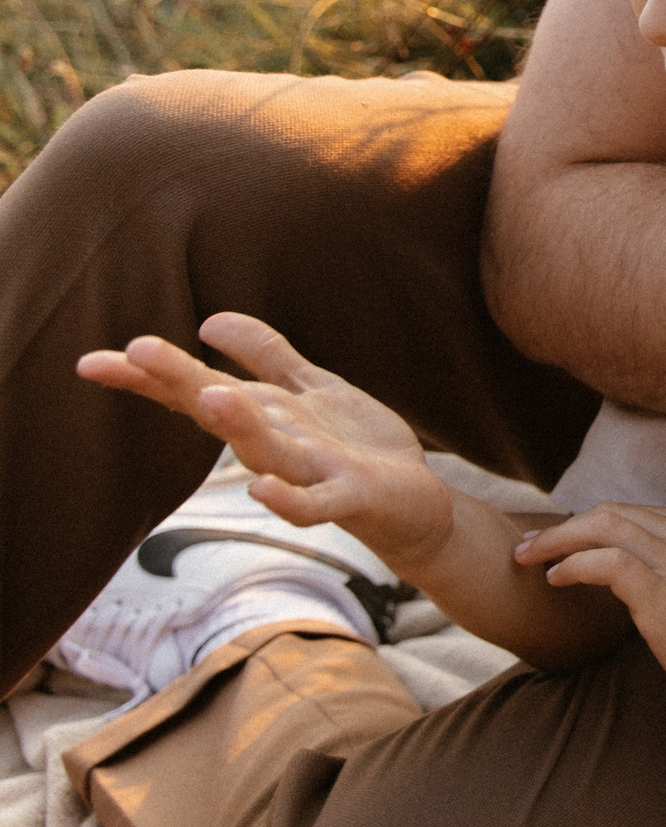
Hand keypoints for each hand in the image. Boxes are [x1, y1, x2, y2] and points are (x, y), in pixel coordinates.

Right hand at [75, 314, 455, 569]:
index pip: (196, 391)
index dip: (149, 376)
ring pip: (265, 450)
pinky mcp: (349, 496)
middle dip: (181, 383)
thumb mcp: (310, 389)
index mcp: (263, 413)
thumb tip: (208, 322)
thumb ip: (264, 356)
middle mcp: (274, 443)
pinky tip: (262, 490)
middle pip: (220, 411)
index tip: (91, 361)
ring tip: (210, 395)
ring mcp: (309, 473)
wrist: (413, 503)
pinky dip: (289, 500)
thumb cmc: (351, 446)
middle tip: (136, 350)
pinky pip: (314, 503)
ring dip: (238, 427)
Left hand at [517, 504, 665, 724]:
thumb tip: (623, 575)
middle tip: (524, 549)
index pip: (627, 512)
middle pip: (608, 513)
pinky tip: (556, 579)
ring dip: (556, 542)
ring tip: (526, 560)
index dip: (582, 524)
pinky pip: (606, 562)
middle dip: (560, 528)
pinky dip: (573, 565)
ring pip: (602, 528)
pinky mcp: (664, 592)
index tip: (552, 542)